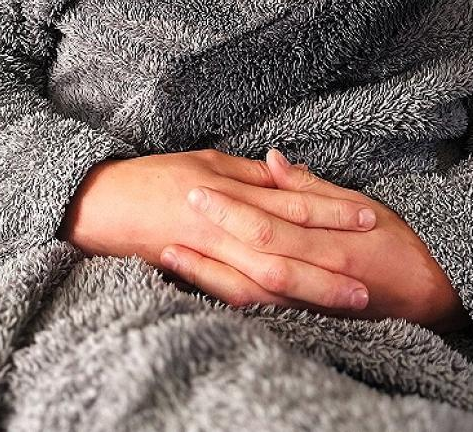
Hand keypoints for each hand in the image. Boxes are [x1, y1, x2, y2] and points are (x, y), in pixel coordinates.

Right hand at [57, 147, 377, 312]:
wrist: (100, 204)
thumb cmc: (155, 176)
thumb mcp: (207, 160)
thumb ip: (251, 174)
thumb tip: (289, 174)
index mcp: (229, 189)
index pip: (292, 200)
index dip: (332, 209)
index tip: (370, 215)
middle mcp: (223, 225)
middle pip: (288, 247)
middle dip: (331, 263)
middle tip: (372, 277)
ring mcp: (209, 253)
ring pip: (267, 278)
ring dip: (310, 291)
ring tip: (347, 301)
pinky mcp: (196, 275)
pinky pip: (237, 295)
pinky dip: (271, 306)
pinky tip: (297, 313)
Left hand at [162, 149, 470, 330]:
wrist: (429, 293)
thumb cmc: (395, 242)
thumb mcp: (362, 205)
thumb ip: (315, 188)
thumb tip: (275, 160)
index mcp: (330, 240)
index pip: (270, 221)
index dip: (230, 206)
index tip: (197, 186)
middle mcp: (316, 273)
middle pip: (251, 254)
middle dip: (210, 234)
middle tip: (174, 213)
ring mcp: (307, 300)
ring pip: (248, 290)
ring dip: (205, 272)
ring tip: (168, 252)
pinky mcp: (303, 316)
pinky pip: (258, 310)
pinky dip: (225, 296)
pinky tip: (197, 284)